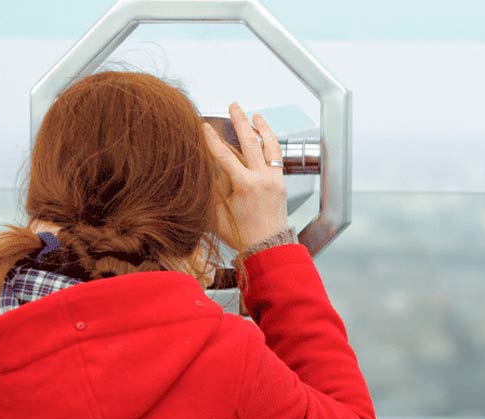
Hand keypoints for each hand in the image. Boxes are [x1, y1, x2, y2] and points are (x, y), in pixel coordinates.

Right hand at [203, 102, 288, 250]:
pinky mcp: (281, 182)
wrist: (268, 247)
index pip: (224, 156)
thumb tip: (205, 170)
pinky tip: (264, 137)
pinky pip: (276, 157)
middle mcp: (262, 179)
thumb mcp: (217, 214)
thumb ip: (211, 190)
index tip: (204, 126)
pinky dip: (270, 144)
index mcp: (245, 186)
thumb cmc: (242, 235)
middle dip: (240, 121)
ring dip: (262, 128)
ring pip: (269, 146)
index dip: (212, 140)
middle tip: (233, 106)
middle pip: (249, 142)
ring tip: (255, 115)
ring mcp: (274, 179)